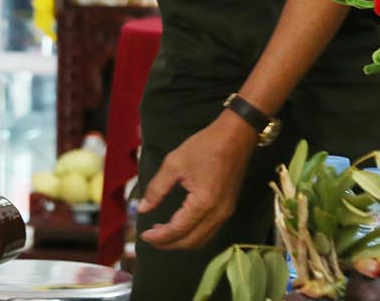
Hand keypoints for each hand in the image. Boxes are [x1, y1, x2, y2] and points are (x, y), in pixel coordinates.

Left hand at [137, 110, 254, 249]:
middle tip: (150, 238)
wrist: (236, 136)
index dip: (159, 237)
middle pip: (191, 241)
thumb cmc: (204, 146)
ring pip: (202, 239)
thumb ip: (157, 188)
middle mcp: (217, 214)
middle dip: (169, 244)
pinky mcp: (228, 208)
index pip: (178, 230)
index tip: (143, 235)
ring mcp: (226, 213)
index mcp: (203, 203)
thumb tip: (143, 208)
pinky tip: (180, 225)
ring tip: (162, 233)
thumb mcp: (174, 163)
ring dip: (181, 241)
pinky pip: (210, 231)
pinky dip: (193, 234)